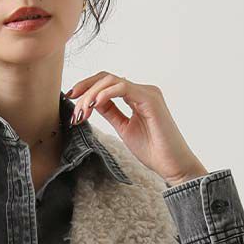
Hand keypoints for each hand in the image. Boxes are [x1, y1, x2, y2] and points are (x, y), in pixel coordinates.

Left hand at [65, 72, 207, 186]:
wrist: (172, 165)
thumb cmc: (153, 151)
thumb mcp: (124, 129)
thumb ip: (111, 112)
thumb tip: (93, 102)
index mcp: (136, 96)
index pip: (107, 83)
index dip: (87, 88)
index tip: (71, 99)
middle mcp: (142, 90)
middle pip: (106, 77)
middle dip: (85, 89)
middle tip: (72, 105)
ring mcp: (147, 92)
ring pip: (112, 81)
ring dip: (92, 94)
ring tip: (82, 111)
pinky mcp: (150, 99)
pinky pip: (123, 88)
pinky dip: (105, 94)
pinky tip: (94, 105)